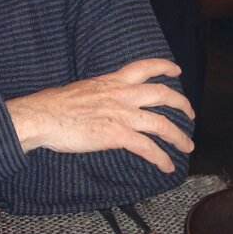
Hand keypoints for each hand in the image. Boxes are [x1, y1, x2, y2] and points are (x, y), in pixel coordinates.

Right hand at [6, 58, 194, 172]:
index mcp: (111, 81)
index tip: (175, 69)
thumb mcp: (82, 89)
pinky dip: (161, 158)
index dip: (164, 67)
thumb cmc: (54, 105)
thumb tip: (101, 100)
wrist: (42, 116)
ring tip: (187, 146)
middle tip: (190, 113)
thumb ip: (99, 93)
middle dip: (181, 103)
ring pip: (162, 123)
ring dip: (179, 136)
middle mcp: (121, 94)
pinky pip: (148, 147)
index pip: (143, 67)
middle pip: (162, 94)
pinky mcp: (117, 135)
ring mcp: (121, 114)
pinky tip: (166, 166)